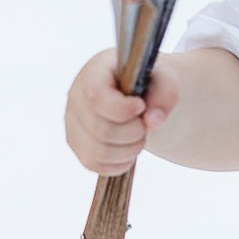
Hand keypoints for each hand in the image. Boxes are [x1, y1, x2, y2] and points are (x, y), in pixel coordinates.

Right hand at [66, 47, 176, 175]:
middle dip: (133, 132)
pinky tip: (130, 148)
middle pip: (102, 129)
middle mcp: (76, 98)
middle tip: (145, 124)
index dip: (122, 109)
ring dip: (129, 150)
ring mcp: (73, 124)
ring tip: (140, 136)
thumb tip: (153, 120)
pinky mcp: (78, 146)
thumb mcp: (164, 80)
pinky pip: (96, 165)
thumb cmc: (147, 83)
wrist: (138, 95)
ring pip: (99, 152)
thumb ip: (165, 94)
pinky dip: (120, 162)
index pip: (97, 97)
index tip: (141, 106)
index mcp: (94, 73)